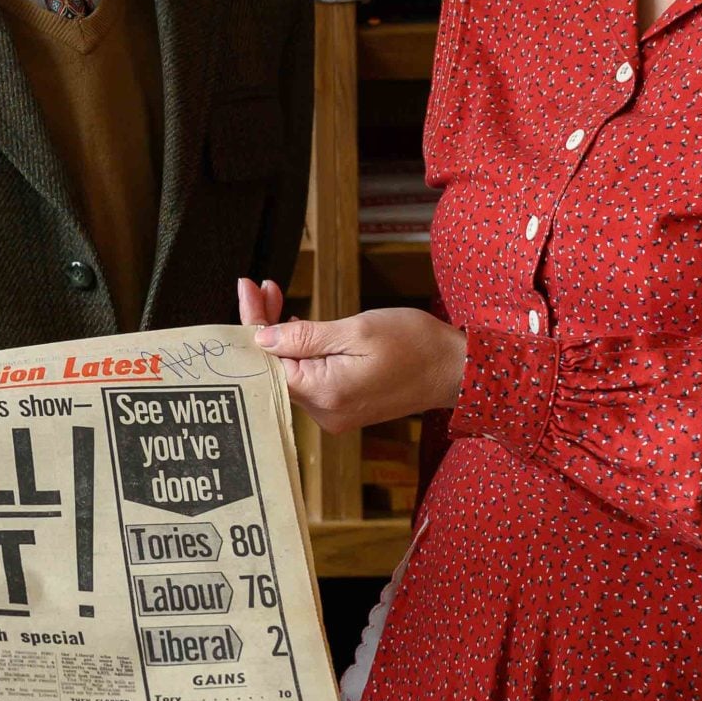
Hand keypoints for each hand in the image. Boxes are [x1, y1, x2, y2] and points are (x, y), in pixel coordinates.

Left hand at [238, 279, 463, 433]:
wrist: (455, 369)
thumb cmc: (414, 345)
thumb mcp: (356, 330)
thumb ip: (305, 336)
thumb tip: (262, 338)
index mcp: (324, 394)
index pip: (268, 361)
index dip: (252, 323)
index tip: (246, 289)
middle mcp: (324, 412)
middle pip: (276, 366)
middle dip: (264, 324)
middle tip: (260, 287)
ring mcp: (333, 412)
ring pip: (292, 370)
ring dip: (281, 335)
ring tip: (274, 296)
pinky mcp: (343, 406)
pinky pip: (310, 377)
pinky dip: (301, 350)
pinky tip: (294, 325)